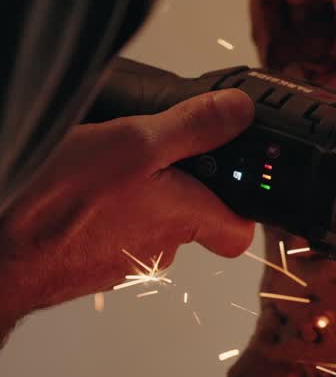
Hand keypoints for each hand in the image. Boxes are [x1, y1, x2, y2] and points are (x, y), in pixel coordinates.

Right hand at [0, 90, 254, 333]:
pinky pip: (98, 232)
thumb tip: (238, 112)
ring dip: (125, 195)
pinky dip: (89, 210)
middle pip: (185, 218)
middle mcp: (156, 249)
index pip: (238, 231)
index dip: (240, 205)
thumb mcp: (132, 144)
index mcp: (183, 220)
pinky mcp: (77, 264)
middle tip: (145, 150)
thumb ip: (191, 128)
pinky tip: (65, 187)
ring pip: (138, 223)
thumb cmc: (55, 205)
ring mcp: (115, 261)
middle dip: (172, 185)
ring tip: (96, 165)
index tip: (232, 177)